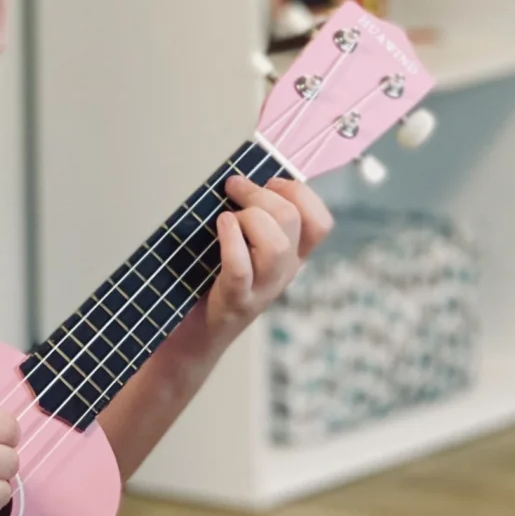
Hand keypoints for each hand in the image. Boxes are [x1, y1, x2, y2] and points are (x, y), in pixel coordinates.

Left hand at [202, 175, 332, 337]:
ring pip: (276, 245)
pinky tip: (221, 226)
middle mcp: (284, 273)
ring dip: (249, 217)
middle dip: (262, 194)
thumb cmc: (212, 282)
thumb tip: (241, 178)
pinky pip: (242, 268)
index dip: (300, 193)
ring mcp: (263, 289)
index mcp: (292, 256)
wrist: (194, 337)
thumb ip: (250, 219)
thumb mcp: (243, 248)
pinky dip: (231, 240)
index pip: (320, 223)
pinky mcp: (236, 301)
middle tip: (234, 187)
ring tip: (227, 217)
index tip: (270, 182)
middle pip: (293, 222)